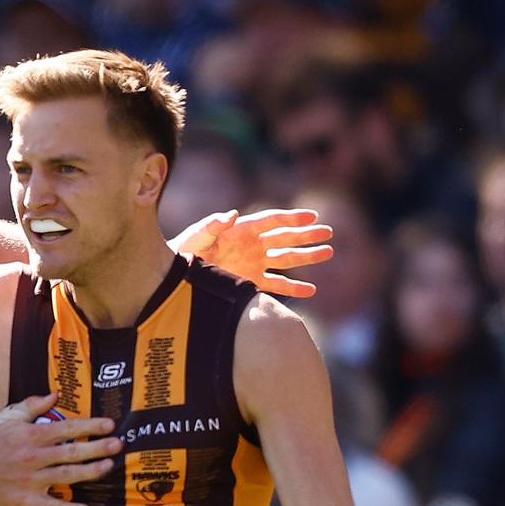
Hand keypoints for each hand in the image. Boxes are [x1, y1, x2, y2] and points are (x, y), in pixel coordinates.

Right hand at [0, 394, 122, 505]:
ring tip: (108, 467)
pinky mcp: (24, 501)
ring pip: (66, 476)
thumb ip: (32, 406)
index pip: (66, 428)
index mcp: (30, 435)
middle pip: (71, 452)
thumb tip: (56, 394)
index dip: (90, 426)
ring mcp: (29, 480)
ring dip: (89, 472)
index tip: (110, 424)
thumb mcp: (8, 418)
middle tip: (118, 444)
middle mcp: (33, 456)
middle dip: (97, 447)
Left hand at [173, 208, 332, 297]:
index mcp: (241, 230)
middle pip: (285, 238)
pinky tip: (311, 291)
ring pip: (286, 259)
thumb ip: (212, 225)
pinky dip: (293, 289)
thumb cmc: (184, 251)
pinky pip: (276, 285)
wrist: (176, 276)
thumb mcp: (196, 237)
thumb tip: (230, 214)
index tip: (312, 216)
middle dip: (306, 235)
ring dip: (306, 257)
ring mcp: (253, 264)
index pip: (271, 221)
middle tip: (329, 232)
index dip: (292, 218)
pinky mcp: (251, 282)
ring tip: (328, 253)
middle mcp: (252, 245)